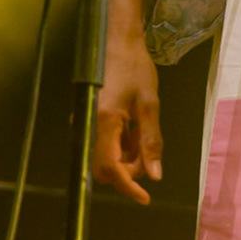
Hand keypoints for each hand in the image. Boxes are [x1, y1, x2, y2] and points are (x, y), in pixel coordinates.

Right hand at [91, 6, 162, 203]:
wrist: (117, 41)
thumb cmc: (135, 69)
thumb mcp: (149, 104)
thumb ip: (151, 141)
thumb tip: (154, 175)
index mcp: (104, 123)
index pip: (111, 168)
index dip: (128, 186)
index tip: (145, 198)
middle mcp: (88, 127)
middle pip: (104, 168)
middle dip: (128, 171)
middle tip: (148, 155)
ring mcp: (85, 123)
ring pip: (104, 158)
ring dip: (126, 157)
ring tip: (143, 135)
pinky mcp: (88, 119)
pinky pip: (103, 144)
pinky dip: (120, 146)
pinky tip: (134, 130)